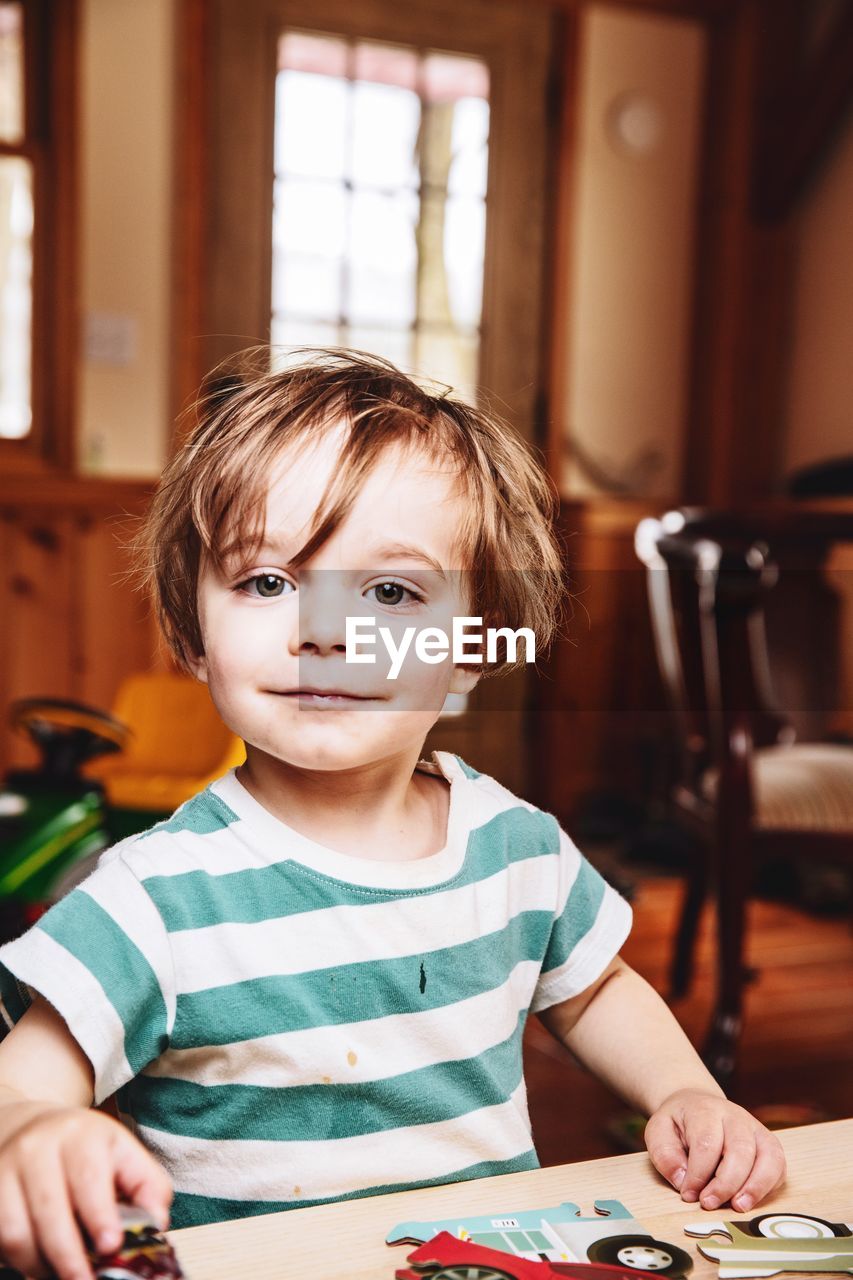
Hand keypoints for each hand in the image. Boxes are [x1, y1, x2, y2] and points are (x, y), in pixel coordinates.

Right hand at [0, 1106, 172, 1279]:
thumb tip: (156, 1222)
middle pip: (50, 1210)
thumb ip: (147, 1187)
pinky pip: (0, 1237)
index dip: (99, 1215)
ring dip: (41, 1265)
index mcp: (83, 1135)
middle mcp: (40, 1147)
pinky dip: (19, 1261)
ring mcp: (9, 1169)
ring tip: (64, 1276)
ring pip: (18, 1231)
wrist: (36, 1130)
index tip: (111, 1246)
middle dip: (69, 1256)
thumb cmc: (88, 1151)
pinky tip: (40, 1266)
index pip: (89, 1177)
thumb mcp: (124, 1155)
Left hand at [644, 1089, 785, 1211]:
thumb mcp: (658, 1131)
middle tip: (709, 1203)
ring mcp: (755, 1128)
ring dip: (755, 1186)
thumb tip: (683, 1180)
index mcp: (705, 1110)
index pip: (706, 1143)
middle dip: (726, 1183)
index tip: (688, 1194)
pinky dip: (769, 1185)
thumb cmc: (679, 1122)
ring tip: (738, 1206)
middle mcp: (735, 1116)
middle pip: (740, 1150)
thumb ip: (665, 1154)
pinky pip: (778, 1165)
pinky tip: (750, 1199)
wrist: (696, 1102)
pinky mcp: (768, 1143)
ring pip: (768, 1156)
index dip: (698, 1174)